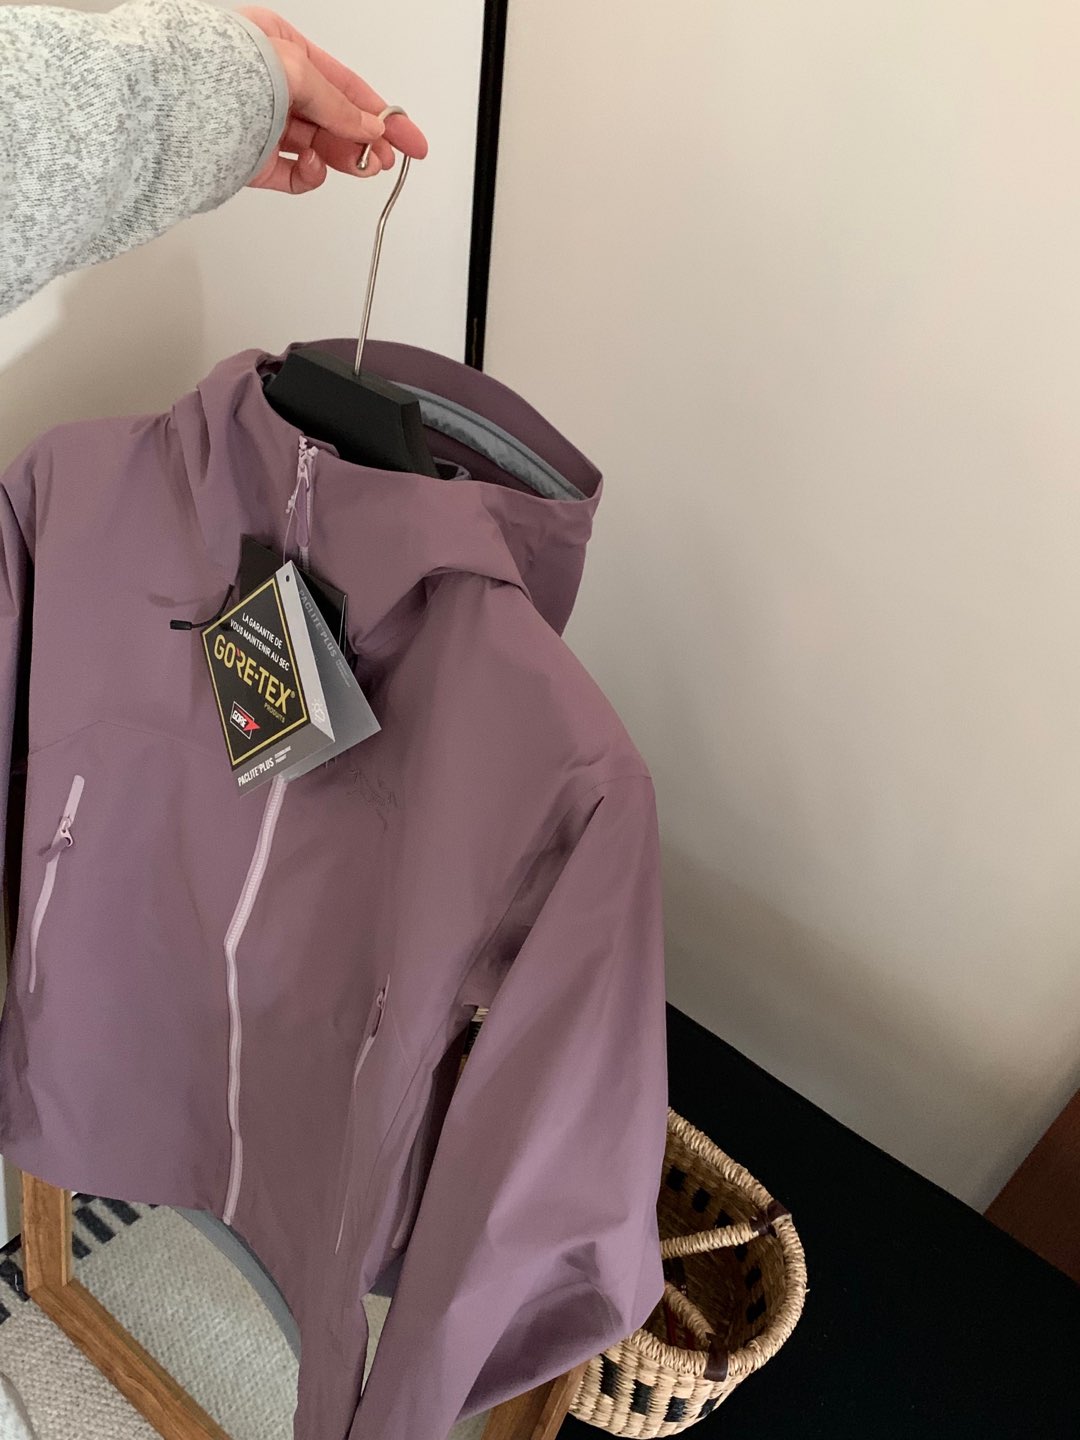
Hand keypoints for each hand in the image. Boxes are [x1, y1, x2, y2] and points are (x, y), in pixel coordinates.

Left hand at [238, 8, 428, 193]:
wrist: (178, 104)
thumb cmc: (225, 70)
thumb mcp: (299, 73)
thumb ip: (340, 106)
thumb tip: (370, 129)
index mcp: (281, 49)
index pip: (344, 85)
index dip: (382, 115)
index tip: (410, 141)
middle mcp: (271, 86)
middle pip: (332, 121)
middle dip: (363, 142)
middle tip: (385, 161)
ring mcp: (260, 124)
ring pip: (315, 148)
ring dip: (341, 159)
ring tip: (360, 168)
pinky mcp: (249, 160)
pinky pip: (289, 174)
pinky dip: (306, 176)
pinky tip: (312, 169)